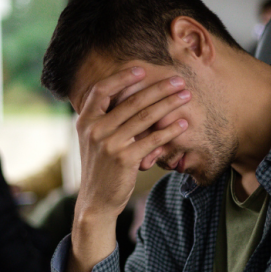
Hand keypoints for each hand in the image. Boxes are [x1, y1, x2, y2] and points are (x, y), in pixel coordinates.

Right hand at [67, 65, 190, 271]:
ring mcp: (109, 144)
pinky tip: (183, 124)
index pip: (101, 90)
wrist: (96, 201)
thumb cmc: (100, 167)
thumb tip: (124, 94)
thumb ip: (103, 119)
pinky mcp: (124, 159)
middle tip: (177, 80)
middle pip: (131, 101)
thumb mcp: (93, 140)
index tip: (141, 70)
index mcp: (85, 121)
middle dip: (158, 88)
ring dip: (169, 104)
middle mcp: (94, 129)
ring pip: (144, 117)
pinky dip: (169, 130)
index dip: (121, 78)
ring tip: (185, 96)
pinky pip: (152, 139)